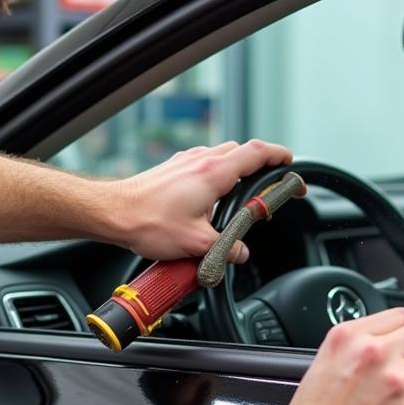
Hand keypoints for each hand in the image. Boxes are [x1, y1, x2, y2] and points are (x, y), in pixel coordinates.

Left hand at [114, 140, 291, 260]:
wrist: (113, 214)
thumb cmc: (148, 223)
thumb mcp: (197, 244)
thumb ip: (227, 248)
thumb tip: (241, 253)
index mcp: (214, 173)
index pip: (257, 153)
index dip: (279, 156)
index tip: (290, 165)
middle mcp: (201, 160)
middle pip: (243, 151)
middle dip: (262, 164)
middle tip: (270, 183)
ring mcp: (185, 161)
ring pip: (223, 155)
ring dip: (238, 168)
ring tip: (243, 193)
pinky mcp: (173, 169)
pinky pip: (204, 162)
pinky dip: (218, 172)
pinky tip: (212, 196)